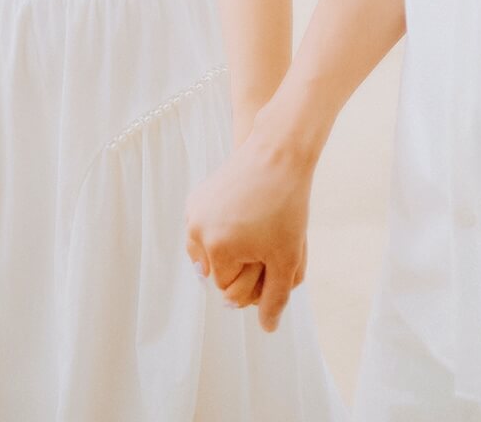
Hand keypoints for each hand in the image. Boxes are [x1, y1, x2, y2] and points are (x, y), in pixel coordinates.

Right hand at [186, 113, 314, 332]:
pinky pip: (207, 231)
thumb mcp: (286, 258)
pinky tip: (246, 218)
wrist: (279, 152)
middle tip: (268, 242)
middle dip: (243, 266)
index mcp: (215, 249)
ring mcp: (194, 212)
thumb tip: (267, 328)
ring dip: (231, 251)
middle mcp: (196, 231)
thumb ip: (275, 299)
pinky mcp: (197, 197)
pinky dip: (223, 232)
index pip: (229, 290)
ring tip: (257, 232)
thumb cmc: (286, 206)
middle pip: (217, 273)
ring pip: (210, 253)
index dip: (256, 279)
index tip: (273, 255)